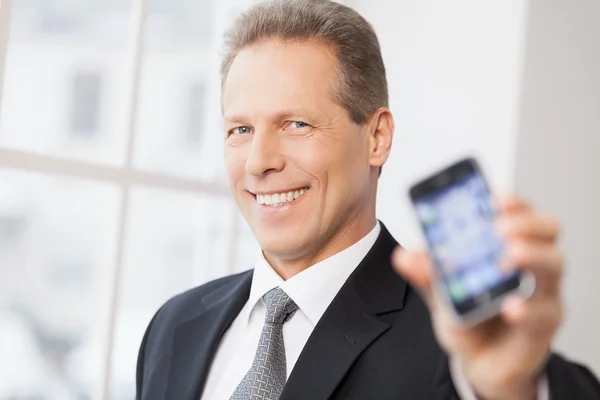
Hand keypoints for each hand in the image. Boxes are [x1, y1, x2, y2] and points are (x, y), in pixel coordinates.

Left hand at [393, 196, 563, 399]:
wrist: (480, 362)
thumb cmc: (470, 318)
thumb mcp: (441, 292)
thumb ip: (426, 274)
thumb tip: (403, 255)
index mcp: (508, 246)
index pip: (519, 213)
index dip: (512, 202)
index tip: (496, 197)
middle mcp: (532, 265)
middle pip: (547, 231)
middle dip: (525, 223)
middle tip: (500, 228)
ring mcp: (542, 294)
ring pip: (554, 265)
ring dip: (531, 256)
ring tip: (507, 256)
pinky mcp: (542, 326)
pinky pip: (542, 313)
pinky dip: (525, 308)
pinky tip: (511, 307)